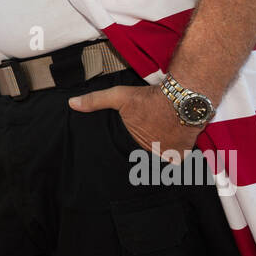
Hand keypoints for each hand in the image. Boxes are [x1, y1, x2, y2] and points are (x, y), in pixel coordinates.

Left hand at [68, 84, 201, 160]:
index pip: (127, 156)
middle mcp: (150, 155)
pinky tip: (172, 141)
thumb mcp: (119, 96)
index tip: (133, 144)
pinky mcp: (184, 154)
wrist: (183, 97)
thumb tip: (72, 104)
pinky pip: (178, 159)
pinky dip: (176, 152)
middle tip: (148, 138)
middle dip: (145, 151)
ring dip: (160, 151)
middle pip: (144, 157)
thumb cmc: (150, 98)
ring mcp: (168, 156)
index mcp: (134, 145)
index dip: (130, 150)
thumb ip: (95, 101)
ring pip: (160, 158)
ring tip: (159, 139)